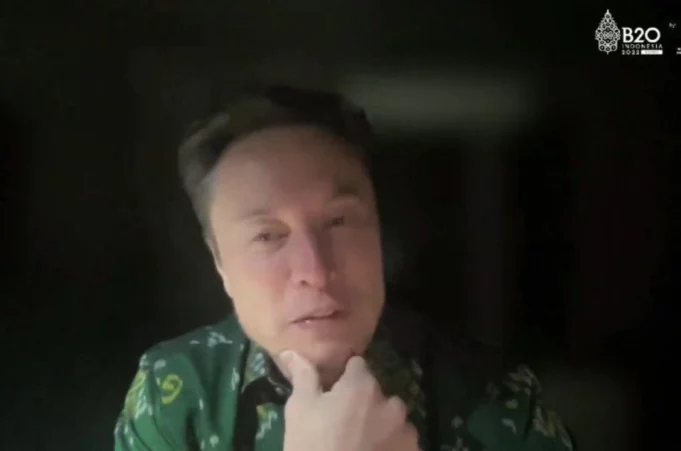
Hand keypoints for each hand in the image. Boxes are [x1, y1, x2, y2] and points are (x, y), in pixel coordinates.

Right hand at [280, 351, 419, 450]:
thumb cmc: (311, 446)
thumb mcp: (299, 409)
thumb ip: (303, 376)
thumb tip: (292, 352)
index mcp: (362, 385)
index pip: (357, 365)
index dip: (345, 378)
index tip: (334, 393)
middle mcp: (390, 402)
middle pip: (377, 393)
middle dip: (365, 403)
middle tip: (344, 424)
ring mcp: (405, 431)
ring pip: (393, 419)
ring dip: (381, 425)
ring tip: (361, 444)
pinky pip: (403, 442)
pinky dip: (392, 446)